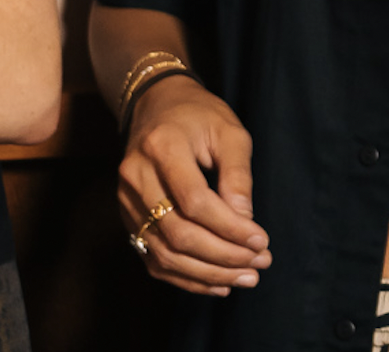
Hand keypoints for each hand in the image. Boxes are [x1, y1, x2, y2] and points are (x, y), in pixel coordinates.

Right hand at [118, 77, 270, 295]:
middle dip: (223, 256)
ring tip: (246, 278)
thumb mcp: (229, 131)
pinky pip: (155, 259)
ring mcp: (126, 199)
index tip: (261, 240)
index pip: (194, 201)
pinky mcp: (128, 217)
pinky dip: (188, 278)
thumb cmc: (199, 116)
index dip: (229, 227)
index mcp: (162, 146)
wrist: (156, 106)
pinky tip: (219, 283)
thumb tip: (244, 221)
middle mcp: (136, 175)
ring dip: (208, 273)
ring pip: (165, 253)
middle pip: (178, 232)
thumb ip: (238, 175)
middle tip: (260, 263)